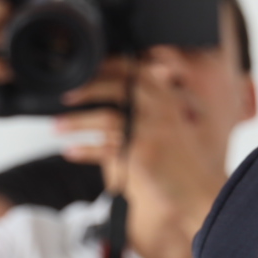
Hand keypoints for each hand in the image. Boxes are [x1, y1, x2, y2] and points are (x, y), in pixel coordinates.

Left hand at [57, 48, 232, 257]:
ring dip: (77, 123)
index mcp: (166, 96)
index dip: (105, 67)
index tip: (83, 70)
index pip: (133, 70)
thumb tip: (114, 92)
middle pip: (116, 88)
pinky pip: (106, 148)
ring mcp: (152, 131)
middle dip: (86, 89)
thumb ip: (149, 104)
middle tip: (65, 95)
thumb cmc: (181, 159)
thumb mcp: (171, 122)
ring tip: (57, 126)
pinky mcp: (143, 154)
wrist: (199, 190)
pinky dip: (85, 150)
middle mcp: (160, 109)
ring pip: (106, 119)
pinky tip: (71, 152)